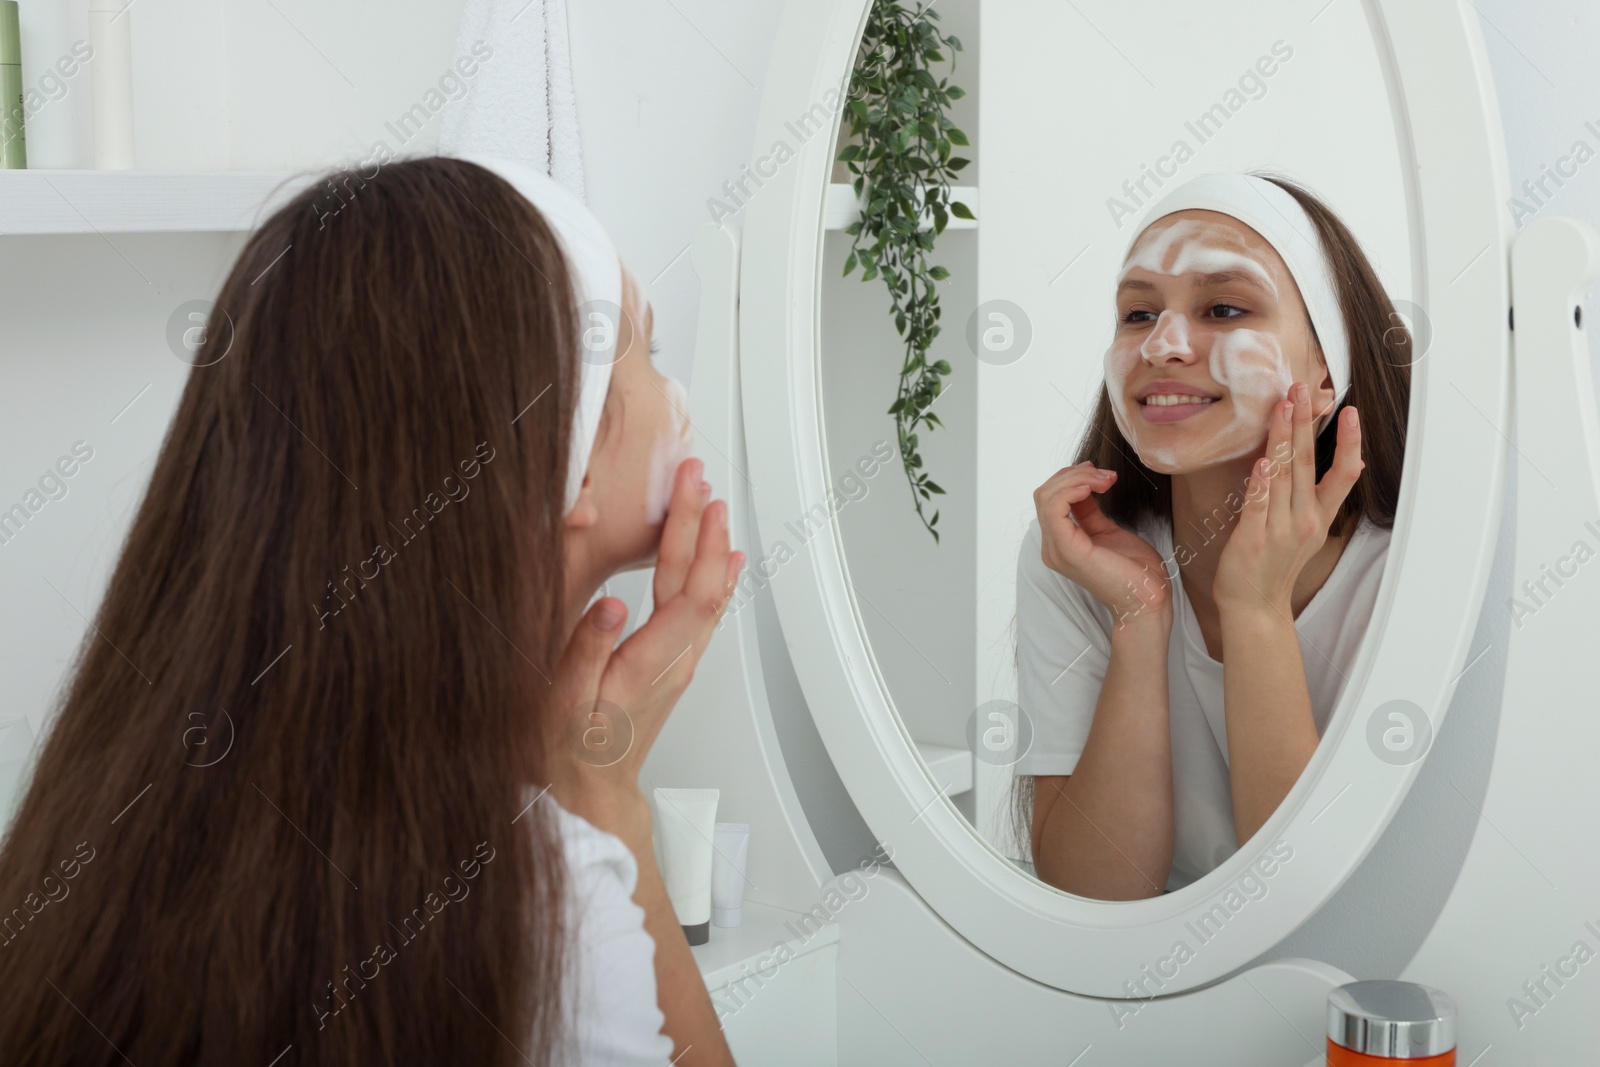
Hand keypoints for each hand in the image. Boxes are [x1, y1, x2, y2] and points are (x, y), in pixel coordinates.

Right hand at [544, 457, 745, 837]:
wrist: (586, 794)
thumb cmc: (565, 751)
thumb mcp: (560, 703)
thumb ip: (585, 651)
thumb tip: (612, 605)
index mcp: (650, 663)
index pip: (689, 588)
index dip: (695, 536)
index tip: (693, 493)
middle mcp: (675, 662)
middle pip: (705, 583)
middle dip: (703, 524)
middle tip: (698, 478)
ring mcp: (678, 665)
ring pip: (709, 595)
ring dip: (711, 546)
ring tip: (709, 504)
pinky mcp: (673, 668)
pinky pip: (702, 612)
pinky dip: (711, 576)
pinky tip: (719, 561)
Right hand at [1033, 461, 1171, 627]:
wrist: (1148, 601)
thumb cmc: (1135, 572)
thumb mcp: (1107, 531)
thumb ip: (1089, 512)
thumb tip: (1083, 487)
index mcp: (1060, 544)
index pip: (1048, 499)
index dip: (1071, 478)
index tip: (1102, 475)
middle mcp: (1052, 548)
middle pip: (1044, 494)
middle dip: (1073, 474)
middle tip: (1105, 475)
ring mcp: (1058, 551)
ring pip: (1047, 497)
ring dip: (1076, 479)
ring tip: (1104, 479)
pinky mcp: (1070, 551)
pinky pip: (1055, 509)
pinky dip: (1072, 490)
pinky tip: (1094, 487)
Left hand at [1213, 381, 1362, 615]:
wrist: (1255, 604)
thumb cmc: (1275, 564)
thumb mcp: (1308, 531)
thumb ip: (1317, 497)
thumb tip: (1339, 463)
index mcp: (1319, 516)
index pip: (1342, 474)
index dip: (1348, 442)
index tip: (1350, 412)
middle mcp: (1305, 520)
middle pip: (1308, 463)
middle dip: (1306, 423)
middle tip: (1303, 389)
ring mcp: (1279, 529)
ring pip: (1284, 475)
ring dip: (1282, 438)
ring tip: (1282, 407)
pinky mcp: (1252, 538)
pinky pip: (1258, 504)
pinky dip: (1262, 483)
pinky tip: (1264, 461)